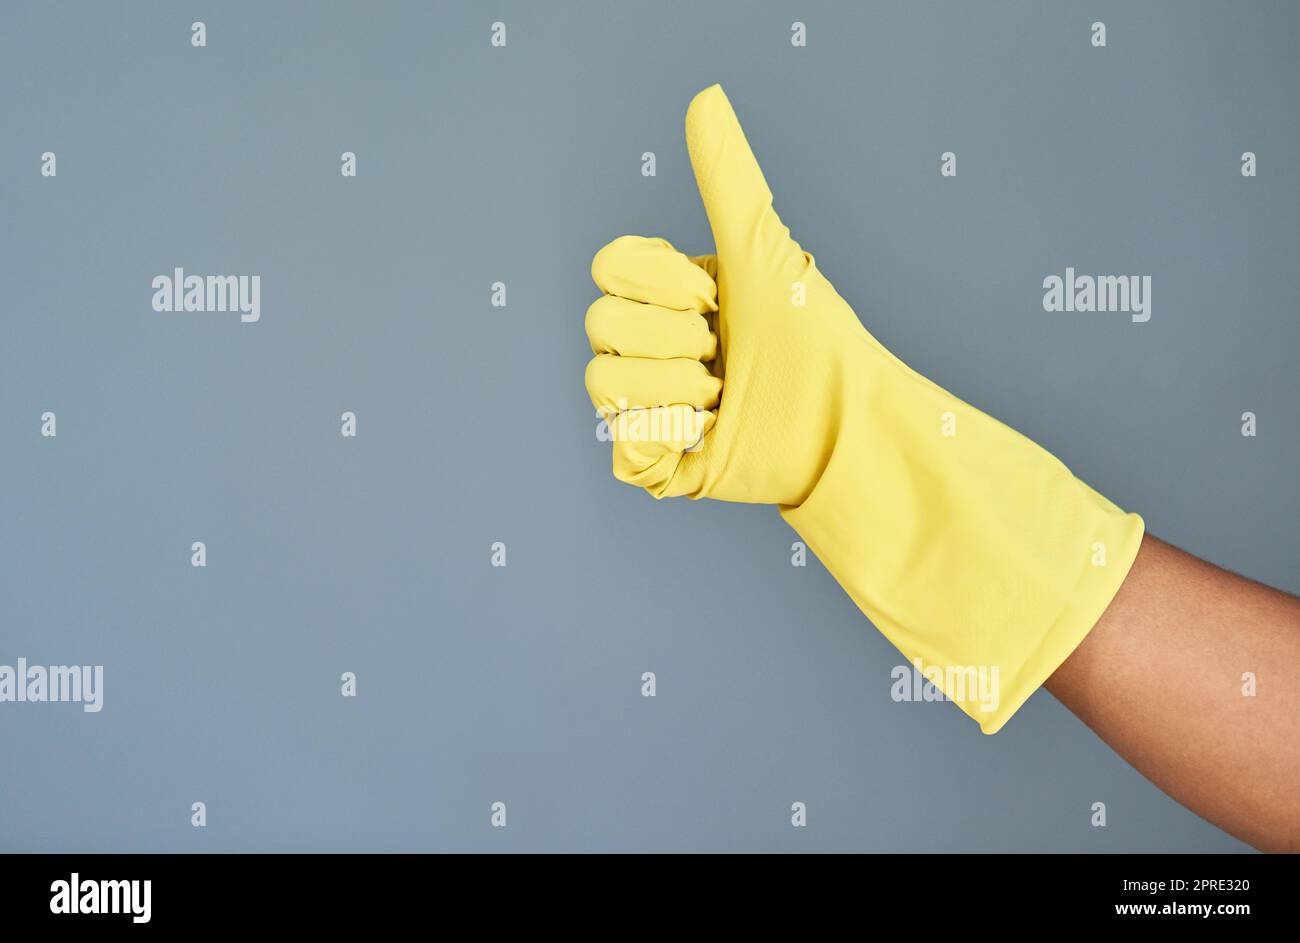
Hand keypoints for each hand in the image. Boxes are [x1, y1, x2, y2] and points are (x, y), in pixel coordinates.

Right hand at [585, 85, 864, 504]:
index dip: (659, 283)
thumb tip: (705, 96)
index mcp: (664, 296)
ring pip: (601, 381)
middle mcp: (647, 347)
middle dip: (676, 338)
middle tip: (725, 354)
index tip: (715, 299)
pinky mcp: (655, 461)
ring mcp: (647, 406)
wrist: (846, 425)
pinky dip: (667, 436)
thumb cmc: (813, 336)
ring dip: (675, 388)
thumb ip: (727, 179)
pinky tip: (707, 435)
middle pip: (600, 322)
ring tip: (721, 400)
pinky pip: (619, 442)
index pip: (607, 269)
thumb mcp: (762, 251)